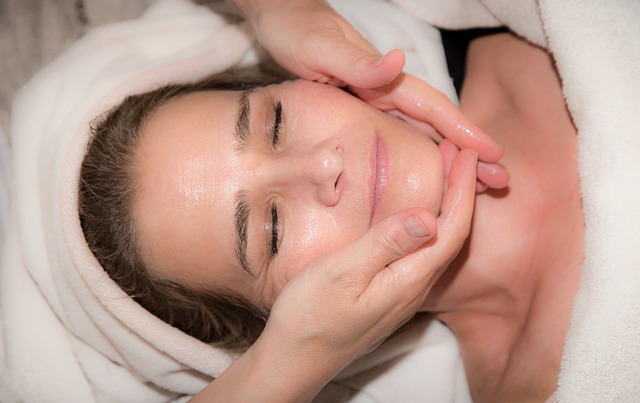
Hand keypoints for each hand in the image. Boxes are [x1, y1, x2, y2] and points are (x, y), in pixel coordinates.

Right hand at [193, 150, 477, 401]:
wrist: (295, 359)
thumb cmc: (312, 317)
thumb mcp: (345, 272)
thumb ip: (386, 244)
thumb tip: (429, 217)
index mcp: (409, 279)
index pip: (452, 228)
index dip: (463, 188)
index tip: (467, 153)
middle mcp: (414, 287)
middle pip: (452, 234)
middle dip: (461, 191)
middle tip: (460, 153)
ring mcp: (402, 293)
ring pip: (438, 244)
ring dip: (447, 206)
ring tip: (445, 174)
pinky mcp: (389, 294)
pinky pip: (422, 253)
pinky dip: (428, 223)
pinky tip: (417, 214)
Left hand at [232, 0, 508, 191]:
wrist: (282, 20)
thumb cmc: (298, 31)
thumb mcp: (323, 49)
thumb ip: (358, 62)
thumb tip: (398, 62)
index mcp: (385, 80)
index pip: (432, 109)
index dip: (463, 132)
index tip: (493, 154)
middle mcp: (387, 92)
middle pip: (436, 126)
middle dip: (469, 153)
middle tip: (501, 181)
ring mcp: (377, 103)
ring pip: (422, 135)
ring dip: (450, 159)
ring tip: (477, 186)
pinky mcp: (361, 111)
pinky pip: (397, 138)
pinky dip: (418, 155)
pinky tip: (427, 173)